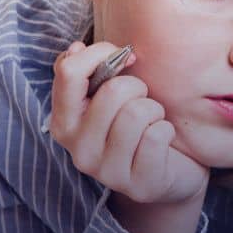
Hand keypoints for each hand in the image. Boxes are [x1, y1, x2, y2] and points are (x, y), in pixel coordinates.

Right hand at [49, 40, 208, 206]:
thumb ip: (88, 73)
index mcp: (64, 122)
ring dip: (154, 110)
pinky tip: (163, 142)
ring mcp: (106, 171)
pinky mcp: (138, 184)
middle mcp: (78, 149)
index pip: (68, 72)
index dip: (101, 53)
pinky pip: (157, 135)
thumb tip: (76, 48)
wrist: (169, 174)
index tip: (123, 58)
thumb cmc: (137, 126)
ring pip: (136, 113)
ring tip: (152, 122)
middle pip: (112, 91)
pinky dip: (167, 130)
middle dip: (137, 87)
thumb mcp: (108, 98)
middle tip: (142, 101)